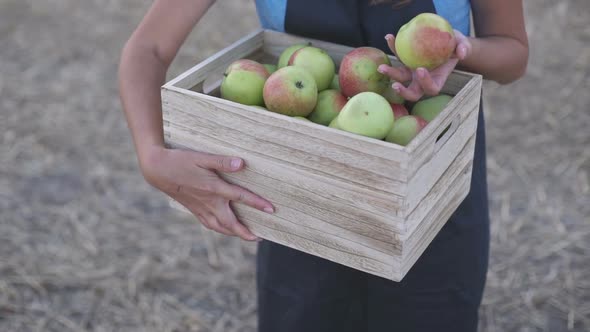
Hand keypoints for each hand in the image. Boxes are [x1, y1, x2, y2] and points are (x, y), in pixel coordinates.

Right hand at [140, 146, 273, 240]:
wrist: (157, 170)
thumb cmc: (180, 161)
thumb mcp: (202, 157)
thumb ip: (222, 162)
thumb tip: (242, 164)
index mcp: (214, 189)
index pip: (240, 198)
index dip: (257, 204)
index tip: (271, 210)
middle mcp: (209, 203)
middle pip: (231, 223)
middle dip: (246, 233)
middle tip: (260, 237)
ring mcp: (200, 209)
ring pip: (220, 227)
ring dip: (234, 234)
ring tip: (247, 236)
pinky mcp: (194, 210)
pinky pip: (210, 225)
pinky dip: (221, 230)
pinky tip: (225, 229)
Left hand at [378, 29, 471, 101]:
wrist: (446, 39)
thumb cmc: (456, 45)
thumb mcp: (463, 44)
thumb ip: (464, 48)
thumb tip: (462, 53)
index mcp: (437, 79)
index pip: (431, 88)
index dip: (425, 83)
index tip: (420, 70)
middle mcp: (422, 80)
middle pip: (411, 92)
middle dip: (402, 91)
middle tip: (395, 85)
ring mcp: (412, 71)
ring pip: (399, 77)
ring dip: (390, 73)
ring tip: (381, 67)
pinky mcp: (405, 60)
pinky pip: (397, 55)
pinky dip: (392, 47)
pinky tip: (389, 37)